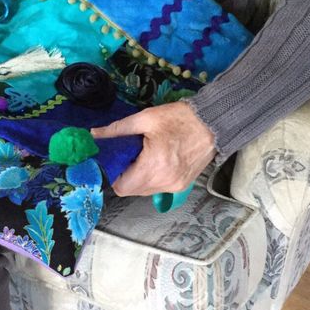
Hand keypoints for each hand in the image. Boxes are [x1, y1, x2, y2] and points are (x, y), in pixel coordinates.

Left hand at [91, 101, 216, 195]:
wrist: (214, 123)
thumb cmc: (181, 118)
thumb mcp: (146, 118)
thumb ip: (117, 129)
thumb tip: (95, 135)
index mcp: (154, 165)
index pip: (121, 187)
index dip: (113, 175)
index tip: (114, 160)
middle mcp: (164, 181)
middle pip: (131, 190)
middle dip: (125, 175)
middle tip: (128, 155)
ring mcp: (174, 186)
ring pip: (144, 191)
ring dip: (138, 178)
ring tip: (144, 156)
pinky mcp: (182, 186)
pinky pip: (158, 188)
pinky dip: (152, 178)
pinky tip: (157, 160)